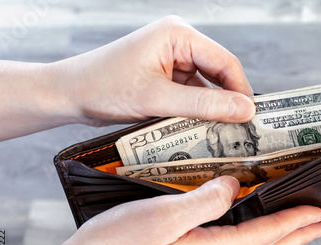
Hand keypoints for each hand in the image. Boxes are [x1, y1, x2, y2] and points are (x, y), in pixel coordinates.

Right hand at [30, 176, 320, 244]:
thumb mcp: (163, 216)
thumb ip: (206, 200)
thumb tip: (235, 187)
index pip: (265, 235)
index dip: (293, 222)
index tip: (317, 213)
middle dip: (294, 237)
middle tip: (317, 225)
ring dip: (275, 241)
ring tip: (292, 230)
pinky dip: (250, 244)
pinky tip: (246, 236)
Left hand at [54, 15, 255, 125]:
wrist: (69, 94)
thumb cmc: (104, 87)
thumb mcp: (158, 98)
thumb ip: (204, 104)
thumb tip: (244, 109)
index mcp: (178, 35)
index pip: (225, 62)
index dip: (241, 91)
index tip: (251, 119)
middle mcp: (178, 43)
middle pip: (218, 74)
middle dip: (227, 102)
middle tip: (239, 130)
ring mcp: (172, 60)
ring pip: (206, 87)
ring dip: (211, 109)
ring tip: (221, 134)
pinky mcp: (165, 76)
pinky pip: (191, 94)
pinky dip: (196, 112)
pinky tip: (200, 129)